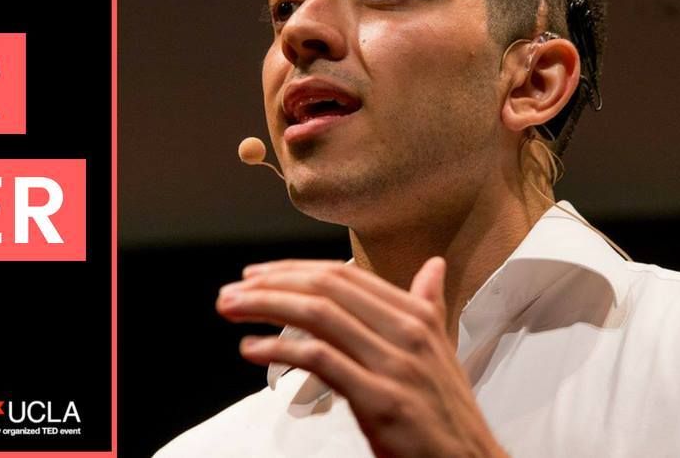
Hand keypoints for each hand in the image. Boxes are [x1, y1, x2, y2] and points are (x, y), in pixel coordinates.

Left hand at [217, 258, 507, 457]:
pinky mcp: (381, 400)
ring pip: (319, 316)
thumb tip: (432, 266)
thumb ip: (428, 306)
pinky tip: (253, 350)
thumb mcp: (441, 351)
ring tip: (231, 311)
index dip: (294, 269)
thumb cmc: (447, 413)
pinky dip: (279, 349)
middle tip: (232, 291)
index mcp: (417, 316)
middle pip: (327, 289)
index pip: (345, 275)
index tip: (257, 274)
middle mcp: (408, 332)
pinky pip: (320, 360)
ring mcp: (395, 365)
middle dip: (271, 284)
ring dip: (265, 308)